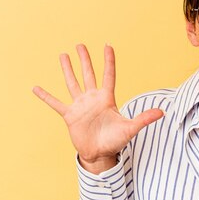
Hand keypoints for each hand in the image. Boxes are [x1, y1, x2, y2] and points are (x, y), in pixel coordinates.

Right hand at [32, 44, 163, 172]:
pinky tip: (36, 88)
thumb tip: (162, 112)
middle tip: (80, 45)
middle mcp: (93, 99)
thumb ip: (144, 119)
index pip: (108, 75)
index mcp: (107, 99)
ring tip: (63, 55)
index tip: (107, 45)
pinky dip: (46, 96)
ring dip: (67, 70)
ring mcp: (80, 106)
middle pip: (88, 74)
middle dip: (85, 59)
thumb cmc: (115, 141)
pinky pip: (55, 104)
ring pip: (72, 83)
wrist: (100, 154)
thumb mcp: (130, 128)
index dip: (108, 61)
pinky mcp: (70, 115)